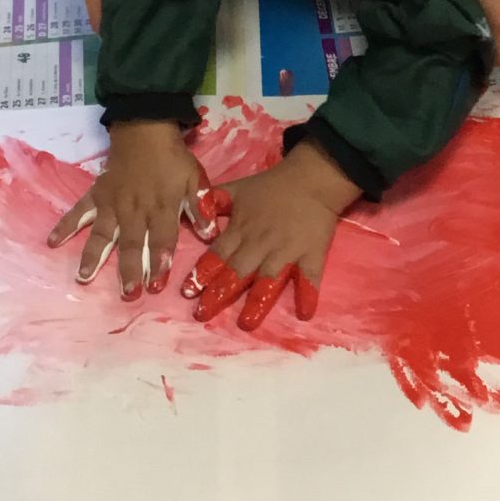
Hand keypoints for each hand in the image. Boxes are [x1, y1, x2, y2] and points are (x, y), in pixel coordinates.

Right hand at [47, 121, 220, 298]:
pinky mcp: (96, 194)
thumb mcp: (196, 178)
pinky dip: (65, 225)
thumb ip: (201, 207)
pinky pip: (79, 211)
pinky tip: (52, 242)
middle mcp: (135, 208)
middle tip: (127, 293)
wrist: (145, 128)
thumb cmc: (173, 159)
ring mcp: (112, 203)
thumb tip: (210, 234)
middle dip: (130, 269)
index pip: (162, 238)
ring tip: (84, 278)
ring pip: (103, 232)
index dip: (160, 261)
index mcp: (162, 206)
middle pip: (132, 242)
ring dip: (94, 256)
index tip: (157, 284)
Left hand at [182, 141, 358, 330]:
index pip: (217, 254)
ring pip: (268, 279)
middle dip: (219, 293)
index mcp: (242, 229)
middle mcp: (261, 244)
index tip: (187, 292)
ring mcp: (287, 251)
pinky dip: (308, 294)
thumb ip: (214, 202)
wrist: (312, 178)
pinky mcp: (312, 254)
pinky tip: (304, 313)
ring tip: (246, 322)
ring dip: (257, 301)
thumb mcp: (238, 189)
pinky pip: (310, 277)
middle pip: (237, 271)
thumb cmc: (273, 186)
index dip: (201, 273)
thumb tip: (192, 212)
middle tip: (202, 314)